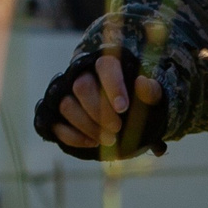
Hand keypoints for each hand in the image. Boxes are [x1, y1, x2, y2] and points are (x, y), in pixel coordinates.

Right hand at [35, 51, 165, 159]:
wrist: (126, 119)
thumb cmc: (138, 103)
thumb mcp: (151, 97)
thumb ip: (151, 91)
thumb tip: (141, 82)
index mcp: (108, 64)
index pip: (105, 66)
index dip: (112, 86)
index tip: (123, 108)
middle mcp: (83, 74)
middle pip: (81, 86)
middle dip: (99, 111)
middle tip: (117, 128)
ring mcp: (66, 94)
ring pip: (67, 105)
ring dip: (88, 125)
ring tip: (109, 139)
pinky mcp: (57, 115)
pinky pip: (57, 125)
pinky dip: (74, 137)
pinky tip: (93, 143)